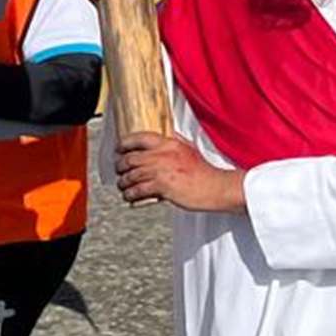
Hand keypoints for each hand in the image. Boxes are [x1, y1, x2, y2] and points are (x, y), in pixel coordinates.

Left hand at [115, 133, 243, 210]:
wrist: (216, 187)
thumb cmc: (204, 172)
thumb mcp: (189, 149)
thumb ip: (174, 143)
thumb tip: (163, 139)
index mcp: (170, 144)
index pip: (140, 137)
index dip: (125, 143)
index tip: (119, 149)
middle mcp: (163, 155)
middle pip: (130, 158)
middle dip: (120, 166)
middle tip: (119, 171)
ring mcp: (161, 171)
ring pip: (131, 176)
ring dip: (123, 183)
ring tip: (124, 187)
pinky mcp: (162, 187)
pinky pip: (137, 191)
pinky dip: (130, 195)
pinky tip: (131, 198)